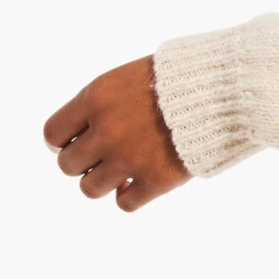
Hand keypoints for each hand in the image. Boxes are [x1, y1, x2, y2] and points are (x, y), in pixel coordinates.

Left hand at [43, 57, 190, 211]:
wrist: (227, 86)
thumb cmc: (181, 75)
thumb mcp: (131, 75)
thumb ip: (102, 103)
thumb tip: (80, 135)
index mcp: (97, 98)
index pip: (52, 134)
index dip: (65, 140)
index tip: (81, 139)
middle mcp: (107, 130)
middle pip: (67, 165)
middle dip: (85, 161)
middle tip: (107, 153)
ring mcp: (130, 157)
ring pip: (90, 189)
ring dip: (105, 181)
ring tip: (125, 168)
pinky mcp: (157, 179)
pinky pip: (125, 203)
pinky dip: (132, 195)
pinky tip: (144, 180)